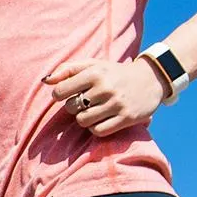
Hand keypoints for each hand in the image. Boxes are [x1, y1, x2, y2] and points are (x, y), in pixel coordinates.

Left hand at [42, 56, 167, 136]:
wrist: (150, 79)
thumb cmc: (114, 73)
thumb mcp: (93, 65)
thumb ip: (68, 69)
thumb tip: (46, 81)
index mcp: (95, 72)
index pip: (61, 91)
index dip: (60, 96)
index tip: (67, 95)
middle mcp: (105, 88)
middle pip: (72, 108)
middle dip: (75, 107)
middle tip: (85, 102)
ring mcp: (116, 104)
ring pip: (83, 121)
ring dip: (85, 119)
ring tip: (94, 111)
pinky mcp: (126, 118)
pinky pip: (98, 131)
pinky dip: (96, 128)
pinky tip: (102, 120)